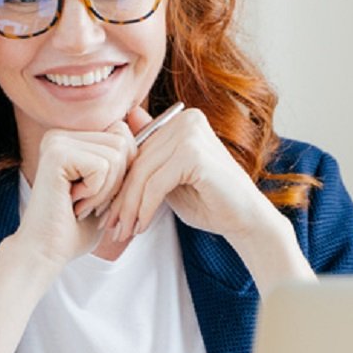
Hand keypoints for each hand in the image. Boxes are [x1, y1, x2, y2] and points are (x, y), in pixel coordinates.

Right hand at [15, 121, 136, 269]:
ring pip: (116, 155)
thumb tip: (149, 124)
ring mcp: (56, 141)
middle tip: (89, 202)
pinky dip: (96, 193)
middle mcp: (61, 134)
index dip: (123, 171)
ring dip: (106, 190)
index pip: (122, 134)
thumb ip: (123, 160)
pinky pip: (103, 167)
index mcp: (71, 138)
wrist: (45, 253)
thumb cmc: (77, 228)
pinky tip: (74, 205)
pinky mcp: (56, 154)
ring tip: (81, 205)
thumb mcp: (109, 189)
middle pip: (122, 141)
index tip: (98, 196)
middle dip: (117, 181)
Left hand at [104, 106, 268, 241]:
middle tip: (110, 226)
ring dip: (129, 208)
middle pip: (138, 161)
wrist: (245, 219)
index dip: (119, 182)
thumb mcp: (169, 178)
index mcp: (181, 120)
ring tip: (123, 231)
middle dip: (121, 198)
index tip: (106, 210)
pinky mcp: (194, 155)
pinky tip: (141, 227)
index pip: (137, 149)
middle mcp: (186, 120)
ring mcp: (191, 134)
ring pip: (143, 175)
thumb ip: (149, 158)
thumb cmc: (208, 200)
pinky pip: (156, 184)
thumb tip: (117, 137)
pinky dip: (145, 209)